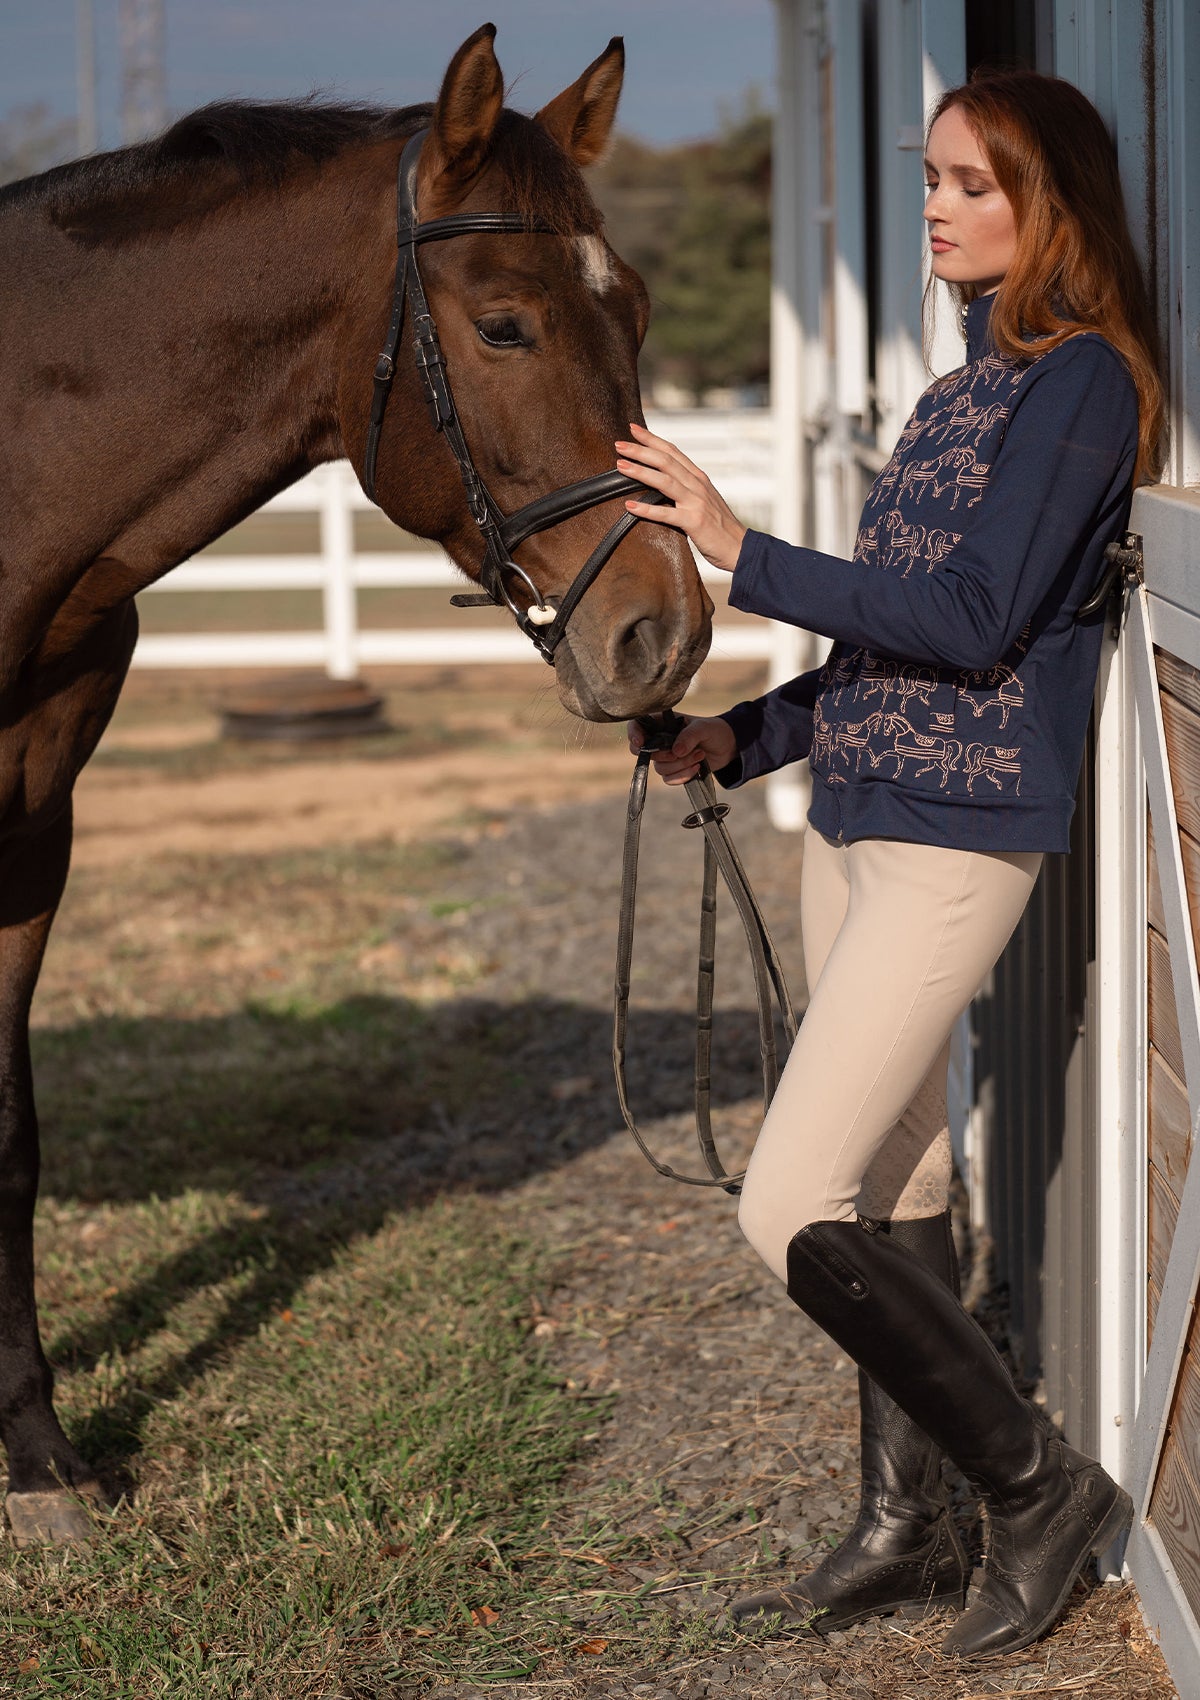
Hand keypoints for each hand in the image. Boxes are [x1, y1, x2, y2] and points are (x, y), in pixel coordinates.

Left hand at [615, 422, 746, 572]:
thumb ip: (686, 489)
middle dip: (641, 450)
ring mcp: (696, 502)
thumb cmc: (719, 527)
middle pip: (665, 461)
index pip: (672, 451)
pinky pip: (666, 514)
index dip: (652, 439)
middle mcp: (697, 485)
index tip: (633, 429)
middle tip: (618, 444)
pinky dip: (647, 509)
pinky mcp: (694, 522)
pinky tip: (629, 506)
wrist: (740, 547)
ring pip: (664, 481)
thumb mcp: (703, 500)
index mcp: (698, 478)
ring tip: (620, 466)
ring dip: (640, 471)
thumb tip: (661, 483)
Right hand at [627, 713, 737, 784]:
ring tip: (700, 755)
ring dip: (680, 765)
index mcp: (662, 723)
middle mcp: (659, 740)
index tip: (641, 743)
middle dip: (662, 755)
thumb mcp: (703, 728)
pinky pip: (669, 779)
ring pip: (660, 767)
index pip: (637, 725)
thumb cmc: (714, 730)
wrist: (728, 746)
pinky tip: (697, 768)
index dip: (633, 734)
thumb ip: (689, 736)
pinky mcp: (674, 770)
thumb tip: (675, 752)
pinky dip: (683, 776)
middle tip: (679, 753)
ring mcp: (666, 756)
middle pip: (643, 752)